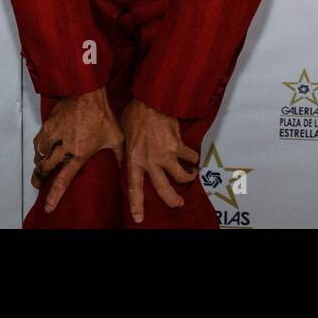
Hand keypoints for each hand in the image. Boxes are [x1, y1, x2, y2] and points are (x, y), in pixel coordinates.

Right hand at [32, 87, 123, 213]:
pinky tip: (41, 148)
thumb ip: (118, 155)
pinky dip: (38, 146)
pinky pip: (39, 140)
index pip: (63, 179)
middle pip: (44, 169)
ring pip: (39, 154)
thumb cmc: (102, 114)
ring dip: (38, 162)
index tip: (48, 206)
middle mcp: (64, 147)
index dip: (54, 195)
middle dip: (39, 179)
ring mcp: (54, 135)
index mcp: (79, 153)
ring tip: (40, 166)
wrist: (88, 91)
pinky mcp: (48, 124)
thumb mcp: (115, 137)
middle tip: (38, 185)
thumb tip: (124, 168)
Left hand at [120, 98, 199, 223]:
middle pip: (163, 189)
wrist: (152, 99)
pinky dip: (194, 158)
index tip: (139, 218)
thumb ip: (125, 151)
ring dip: (188, 177)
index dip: (137, 204)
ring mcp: (166, 155)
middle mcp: (151, 161)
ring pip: (181, 176)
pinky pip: (191, 157)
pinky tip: (194, 157)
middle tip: (178, 204)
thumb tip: (123, 160)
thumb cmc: (135, 114)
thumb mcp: (123, 135)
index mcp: (134, 159)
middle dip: (172, 200)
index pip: (134, 187)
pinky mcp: (179, 146)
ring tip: (190, 174)